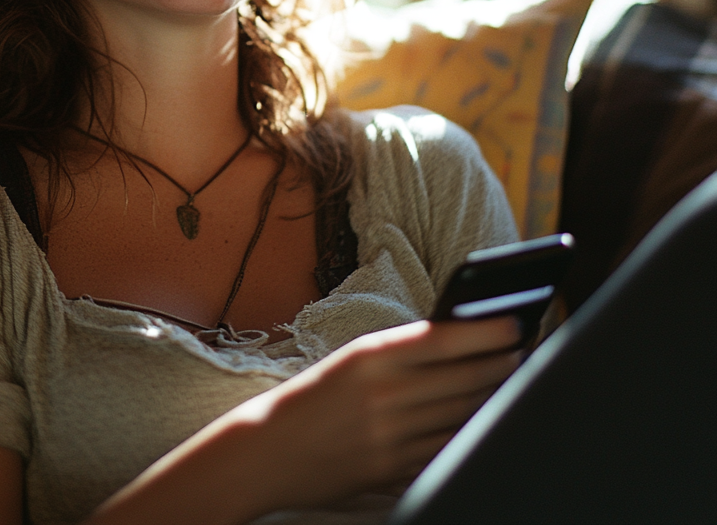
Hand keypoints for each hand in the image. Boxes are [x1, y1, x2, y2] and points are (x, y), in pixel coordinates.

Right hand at [242, 315, 521, 511]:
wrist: (270, 447)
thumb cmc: (315, 396)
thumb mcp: (351, 361)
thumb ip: (399, 354)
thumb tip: (458, 344)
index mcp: (370, 356)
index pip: (441, 339)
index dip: (484, 332)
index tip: (512, 325)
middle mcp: (383, 393)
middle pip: (461, 378)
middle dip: (498, 365)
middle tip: (521, 353)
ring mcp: (391, 434)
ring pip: (460, 413)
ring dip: (493, 397)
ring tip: (511, 383)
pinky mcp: (393, 468)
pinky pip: (447, 447)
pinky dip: (472, 432)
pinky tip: (487, 422)